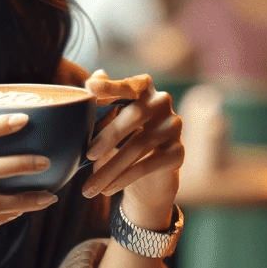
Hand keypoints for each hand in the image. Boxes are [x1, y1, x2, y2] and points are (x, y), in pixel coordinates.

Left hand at [79, 71, 183, 226]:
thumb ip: (102, 102)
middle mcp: (162, 103)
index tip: (91, 89)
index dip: (111, 85)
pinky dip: (124, 178)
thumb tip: (94, 78)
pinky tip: (108, 189)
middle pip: (135, 114)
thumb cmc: (122, 141)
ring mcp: (173, 127)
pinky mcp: (178, 152)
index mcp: (143, 89)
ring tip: (89, 187)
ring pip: (139, 145)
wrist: (148, 177)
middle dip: (109, 136)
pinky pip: (148, 165)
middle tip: (88, 155)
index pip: (129, 83)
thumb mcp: (108, 122)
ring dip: (111, 168)